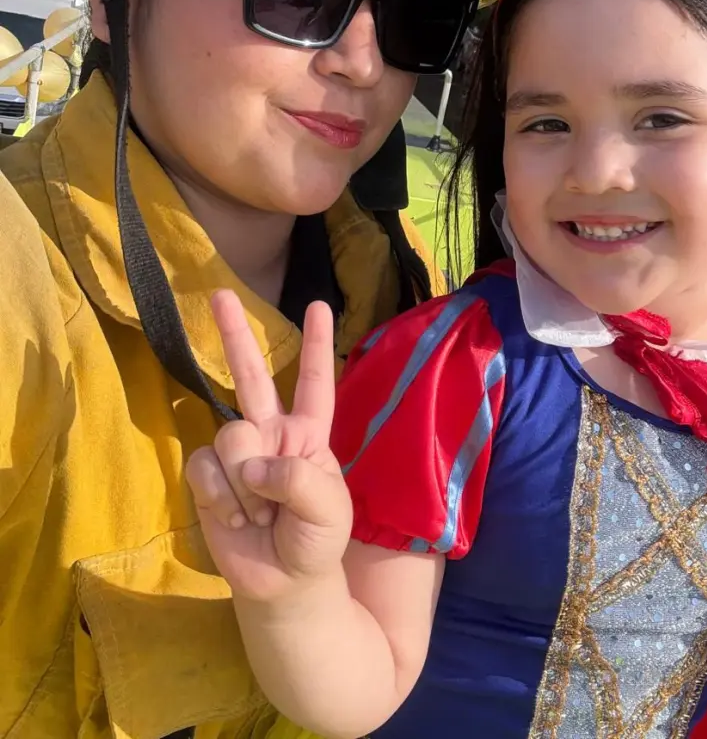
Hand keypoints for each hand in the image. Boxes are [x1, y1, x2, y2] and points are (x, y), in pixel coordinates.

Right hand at [186, 291, 352, 603]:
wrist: (284, 585)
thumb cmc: (316, 541)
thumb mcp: (329, 511)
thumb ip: (299, 480)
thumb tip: (253, 465)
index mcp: (308, 433)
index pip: (314, 382)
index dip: (318, 345)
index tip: (319, 305)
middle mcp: (271, 433)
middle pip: (251, 376)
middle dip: (234, 334)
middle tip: (219, 294)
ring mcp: (237, 453)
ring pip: (231, 436)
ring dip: (246, 484)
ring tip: (261, 515)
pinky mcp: (208, 477)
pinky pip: (205, 468)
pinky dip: (222, 498)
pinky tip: (237, 520)